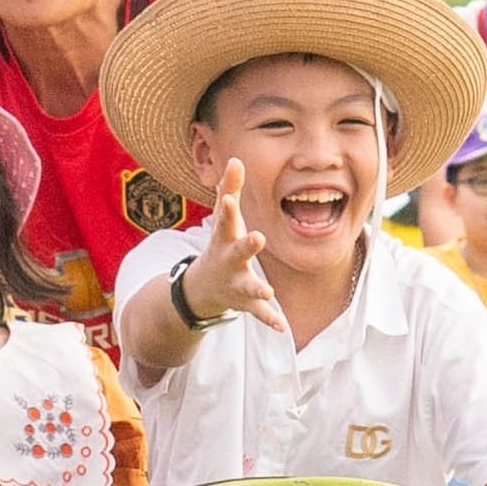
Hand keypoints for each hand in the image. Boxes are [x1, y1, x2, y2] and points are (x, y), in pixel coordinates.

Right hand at [182, 160, 287, 333]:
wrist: (203, 287)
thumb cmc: (221, 243)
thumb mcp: (223, 218)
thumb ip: (230, 189)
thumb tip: (235, 158)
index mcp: (225, 237)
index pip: (225, 219)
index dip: (227, 207)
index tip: (228, 197)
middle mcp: (228, 260)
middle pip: (237, 251)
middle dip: (246, 245)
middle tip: (258, 237)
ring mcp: (236, 282)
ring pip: (247, 285)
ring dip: (257, 288)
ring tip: (268, 291)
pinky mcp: (245, 302)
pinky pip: (258, 312)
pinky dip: (269, 319)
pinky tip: (283, 327)